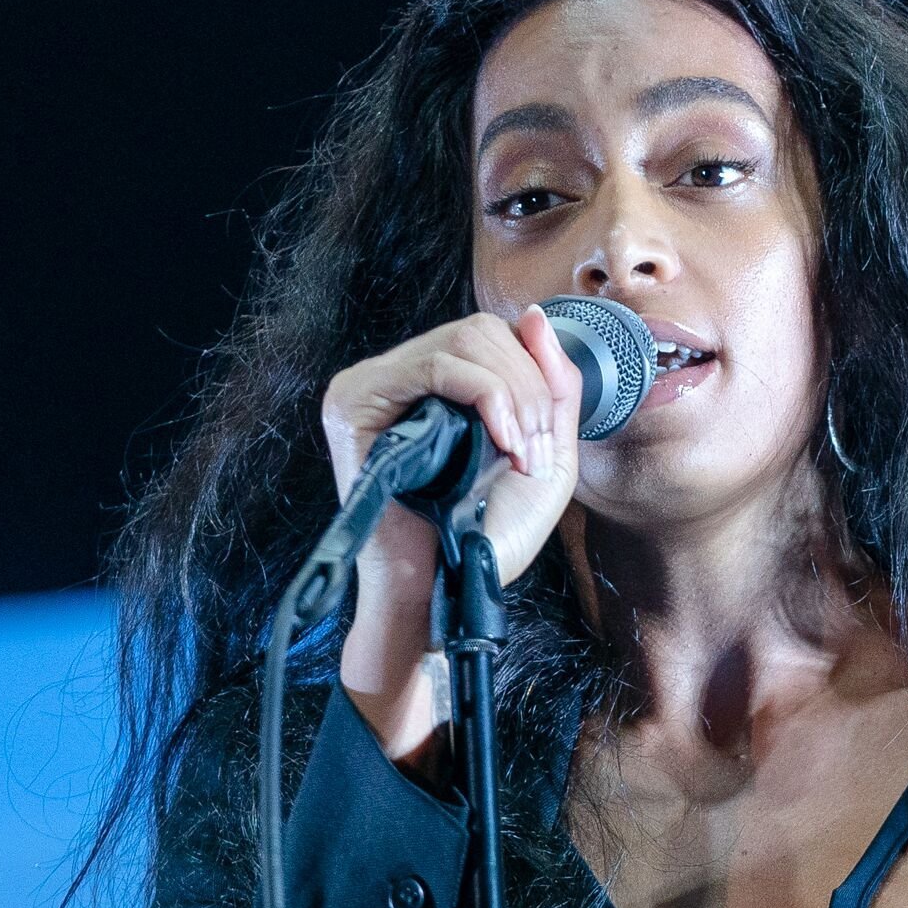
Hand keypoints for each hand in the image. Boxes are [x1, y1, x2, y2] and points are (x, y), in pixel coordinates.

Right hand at [323, 307, 589, 767]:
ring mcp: (369, 386)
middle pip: (481, 329)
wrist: (445, 592)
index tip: (545, 444)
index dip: (534, 376)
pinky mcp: (356, 403)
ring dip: (515, 396)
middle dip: (529, 388)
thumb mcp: (545, 453)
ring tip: (520, 454)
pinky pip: (438, 366)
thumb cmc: (485, 538)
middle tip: (535, 452)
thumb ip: (552, 386)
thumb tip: (533, 316)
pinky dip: (489, 397)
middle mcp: (394, 378)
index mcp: (430, 387)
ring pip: (465, 339)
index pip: (490, 336)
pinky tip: (501, 444)